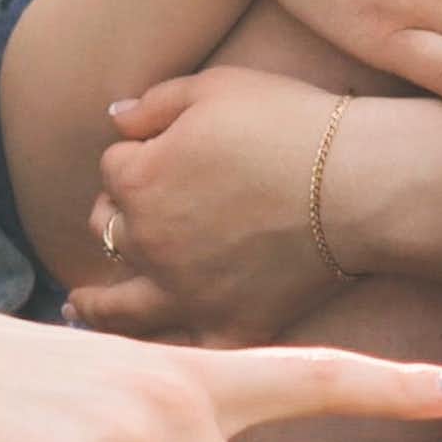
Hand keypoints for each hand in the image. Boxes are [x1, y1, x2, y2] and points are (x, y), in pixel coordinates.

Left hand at [73, 67, 346, 345]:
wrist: (362, 182)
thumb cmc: (293, 124)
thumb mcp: (217, 87)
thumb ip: (155, 102)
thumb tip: (115, 118)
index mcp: (139, 180)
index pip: (113, 169)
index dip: (138, 158)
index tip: (161, 155)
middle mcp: (149, 242)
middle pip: (109, 232)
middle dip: (114, 221)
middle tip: (115, 222)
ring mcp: (187, 291)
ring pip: (120, 307)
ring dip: (95, 305)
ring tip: (79, 308)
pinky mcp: (230, 323)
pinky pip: (184, 349)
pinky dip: (165, 352)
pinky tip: (148, 355)